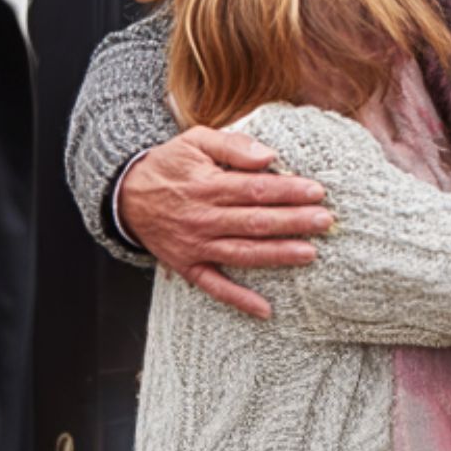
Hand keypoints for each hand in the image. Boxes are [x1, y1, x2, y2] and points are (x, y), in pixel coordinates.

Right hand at [118, 126, 332, 318]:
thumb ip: (232, 145)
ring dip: (277, 255)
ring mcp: (195, 246)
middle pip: (255, 222)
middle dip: (293, 222)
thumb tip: (269, 156)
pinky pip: (214, 286)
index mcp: (207, 186)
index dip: (288, 191)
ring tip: (310, 254)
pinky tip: (266, 309)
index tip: (317, 191)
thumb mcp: (195, 141)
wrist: (125, 196)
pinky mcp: (188, 266)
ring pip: (242, 253)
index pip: (255, 190)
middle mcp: (203, 218)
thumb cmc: (170, 165)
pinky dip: (238, 299)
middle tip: (326, 221)